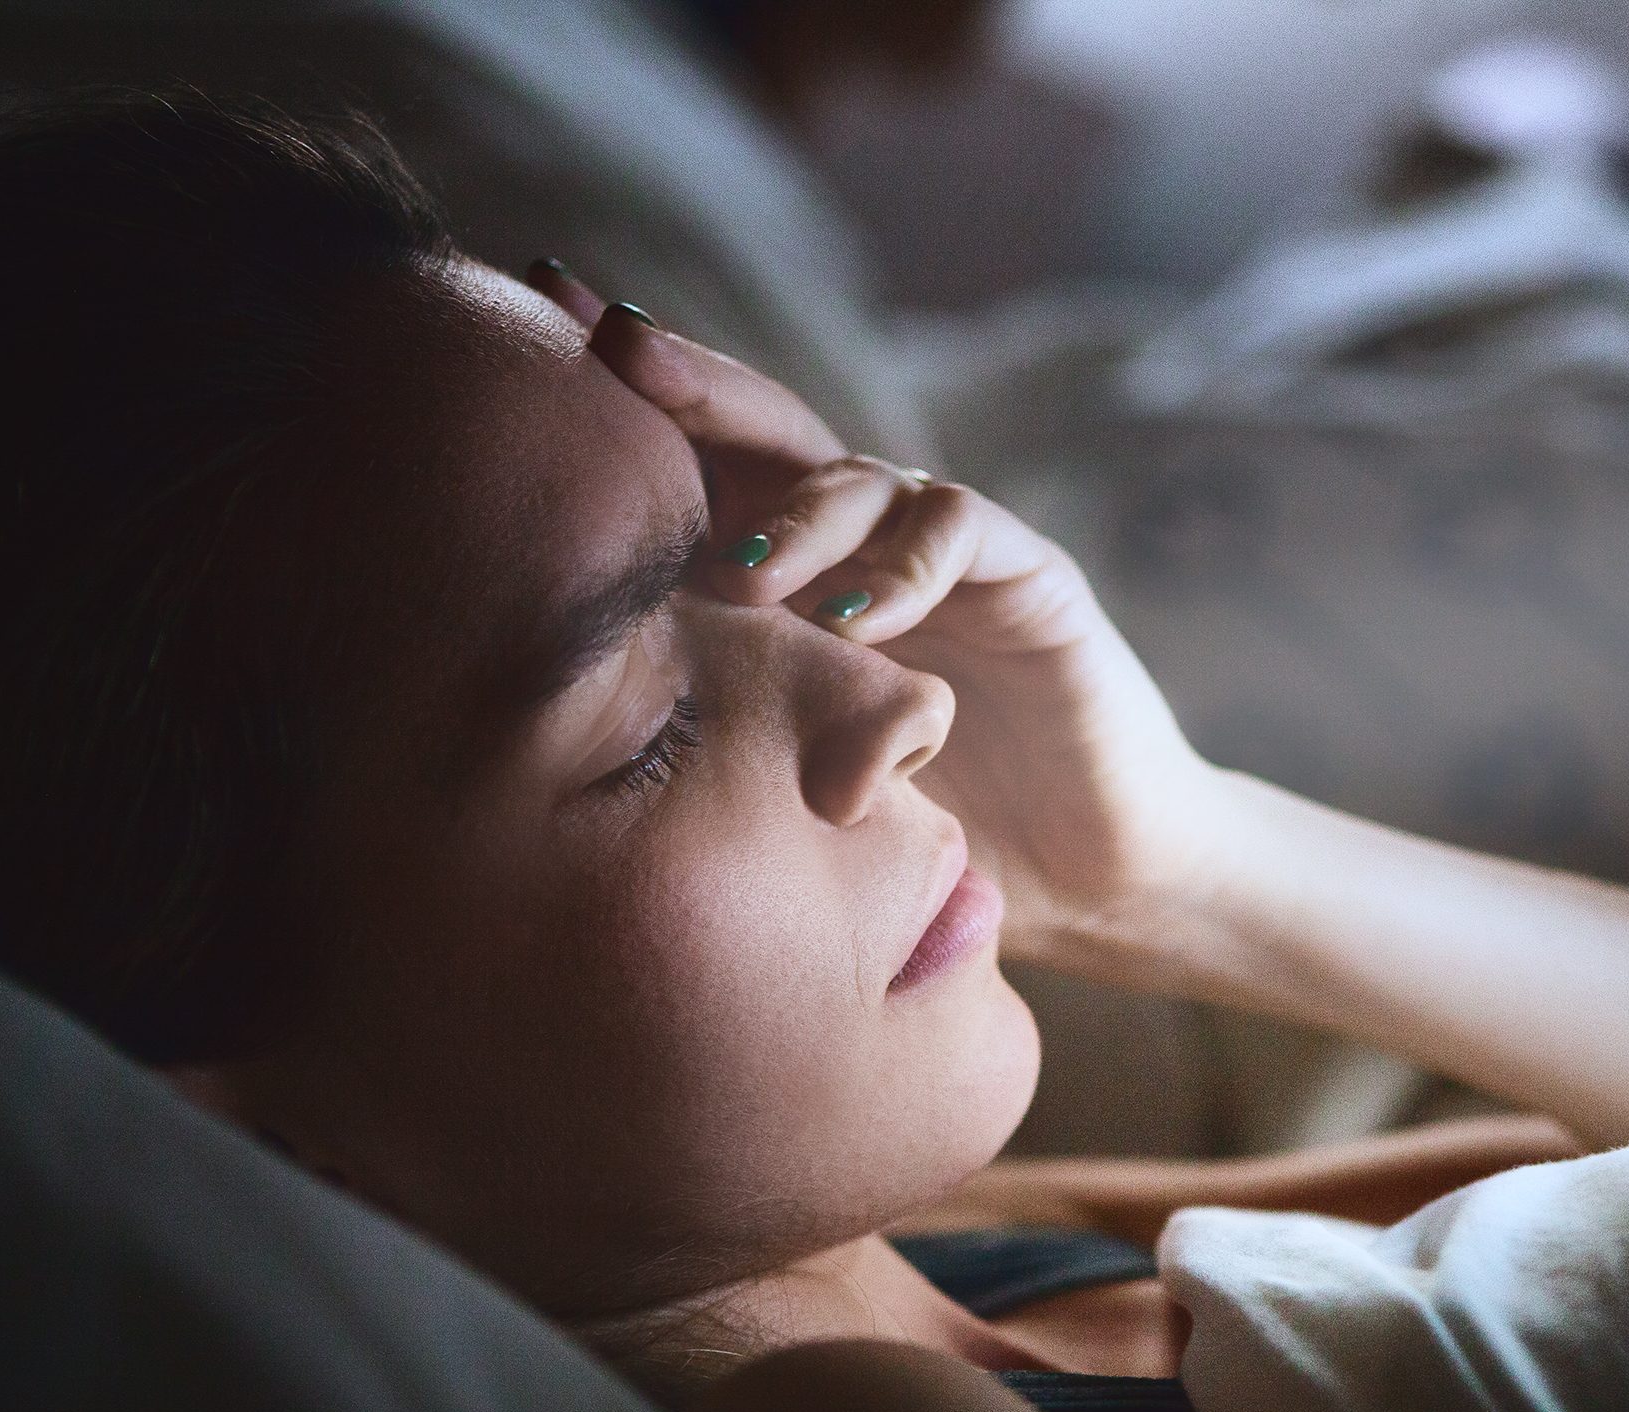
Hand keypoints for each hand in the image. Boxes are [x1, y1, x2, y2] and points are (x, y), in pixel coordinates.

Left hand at [521, 265, 1231, 963]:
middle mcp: (865, 543)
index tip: (535, 320)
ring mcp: (949, 553)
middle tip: (614, 347)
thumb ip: (705, 725)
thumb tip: (540, 713)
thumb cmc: (929, 832)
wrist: (1093, 874)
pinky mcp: (1032, 578)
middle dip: (690, 382)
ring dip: (797, 516)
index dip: (627, 399)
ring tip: (750, 577)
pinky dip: (901, 568)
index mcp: (797, 575)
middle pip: (769, 429)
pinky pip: (959, 533)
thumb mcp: (789, 773)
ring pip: (859, 477)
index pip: (701, 466)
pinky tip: (854, 619)